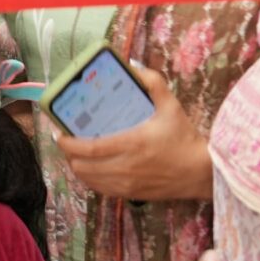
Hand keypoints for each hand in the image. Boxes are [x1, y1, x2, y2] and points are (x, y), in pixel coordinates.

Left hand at [57, 61, 210, 201]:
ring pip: (88, 180)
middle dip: (67, 153)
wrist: (201, 172)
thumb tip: (131, 65)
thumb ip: (152, 82)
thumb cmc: (184, 137)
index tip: (58, 132)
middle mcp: (126, 167)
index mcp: (132, 144)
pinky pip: (100, 189)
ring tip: (74, 151)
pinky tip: (88, 167)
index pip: (90, 148)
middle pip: (83, 166)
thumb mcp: (171, 105)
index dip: (68, 143)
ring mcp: (127, 184)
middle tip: (65, 139)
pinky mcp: (130, 195)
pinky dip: (89, 179)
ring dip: (76, 166)